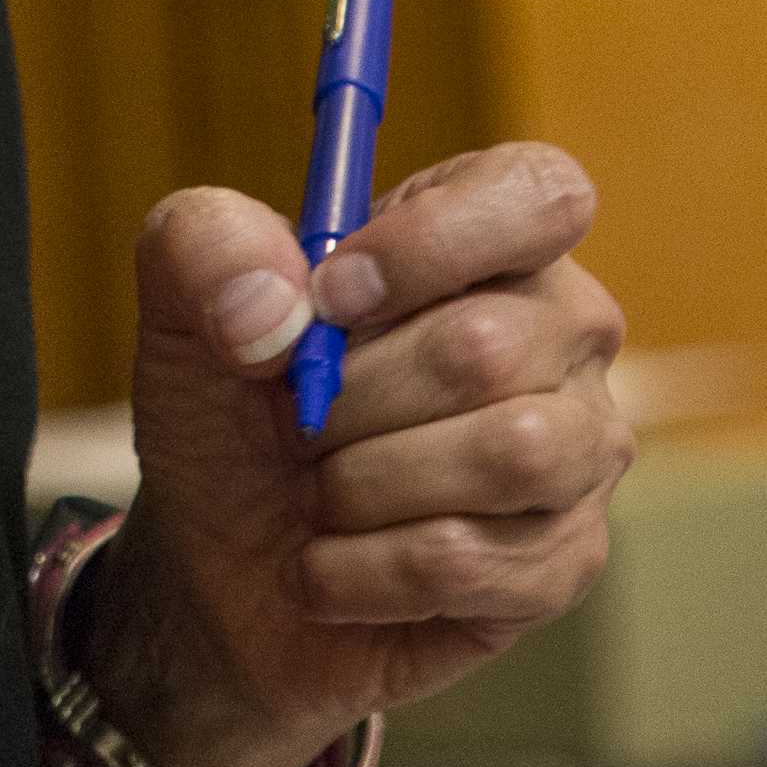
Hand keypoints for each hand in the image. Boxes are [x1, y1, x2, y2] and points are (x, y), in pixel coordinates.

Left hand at [77, 145, 630, 766]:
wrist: (223, 560)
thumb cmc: (235, 408)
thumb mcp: (184, 301)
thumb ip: (207, 245)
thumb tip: (280, 298)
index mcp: (489, 234)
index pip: (541, 195)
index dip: (431, 243)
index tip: (329, 296)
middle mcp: (562, 330)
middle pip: (489, 347)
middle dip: (346, 398)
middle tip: (291, 422)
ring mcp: (582, 449)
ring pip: (508, 456)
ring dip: (360, 484)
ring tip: (315, 492)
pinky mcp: (564, 562)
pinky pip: (471, 561)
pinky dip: (362, 571)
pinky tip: (330, 565)